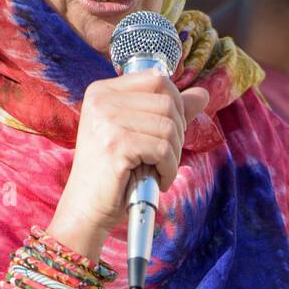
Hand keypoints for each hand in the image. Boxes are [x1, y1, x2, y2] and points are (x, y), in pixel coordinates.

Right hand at [56, 69, 209, 237]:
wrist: (85, 209)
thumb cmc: (112, 174)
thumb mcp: (139, 135)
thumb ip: (168, 112)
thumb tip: (203, 94)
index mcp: (103, 91)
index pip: (157, 79)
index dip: (176, 106)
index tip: (168, 134)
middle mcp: (102, 100)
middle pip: (168, 102)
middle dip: (178, 134)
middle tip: (165, 157)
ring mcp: (107, 121)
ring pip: (169, 127)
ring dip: (174, 155)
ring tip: (159, 170)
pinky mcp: (116, 145)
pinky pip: (163, 150)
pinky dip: (168, 169)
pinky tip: (158, 180)